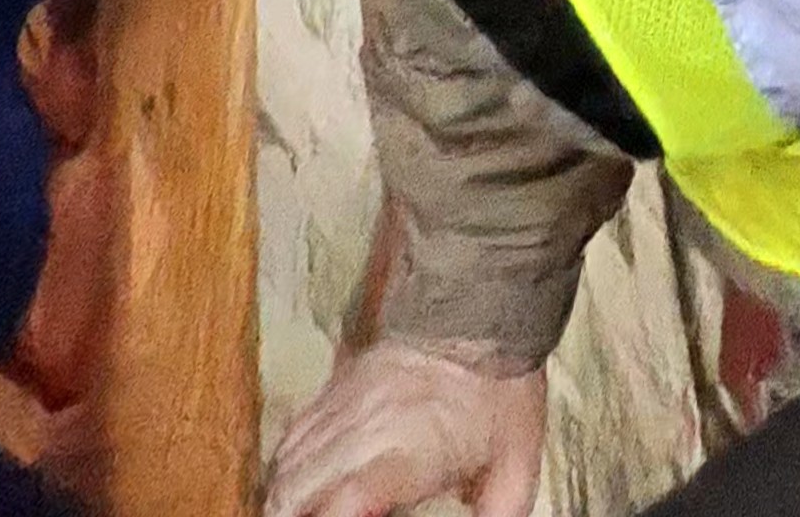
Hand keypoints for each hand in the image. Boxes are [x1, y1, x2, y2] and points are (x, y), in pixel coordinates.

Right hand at [265, 345, 547, 516]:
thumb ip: (499, 510)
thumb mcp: (516, 457)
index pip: (352, 495)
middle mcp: (368, 427)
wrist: (481, 304)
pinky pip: (290, 437)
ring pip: (286, 464)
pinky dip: (283, 470)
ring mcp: (345, 405)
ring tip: (298, 515)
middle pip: (298, 488)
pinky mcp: (334, 388)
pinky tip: (297, 489)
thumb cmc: (499, 386)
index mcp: (413, 448)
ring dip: (284, 500)